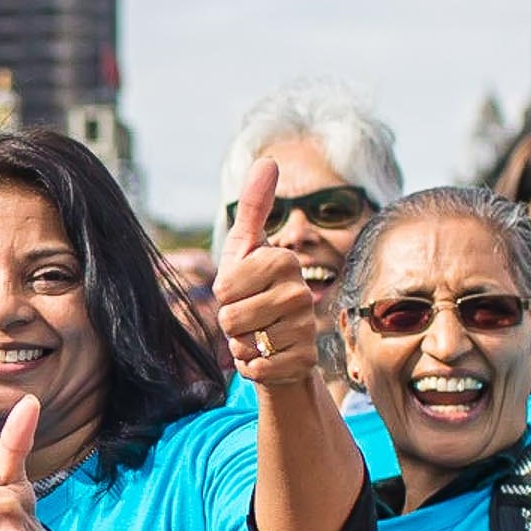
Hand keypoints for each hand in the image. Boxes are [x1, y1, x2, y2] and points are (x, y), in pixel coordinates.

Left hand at [214, 159, 323, 390]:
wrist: (276, 342)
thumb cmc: (254, 289)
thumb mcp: (246, 248)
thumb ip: (254, 207)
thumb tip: (268, 159)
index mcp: (284, 261)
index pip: (225, 287)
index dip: (224, 293)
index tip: (241, 289)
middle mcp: (300, 293)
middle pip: (231, 318)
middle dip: (230, 322)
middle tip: (248, 316)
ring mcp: (306, 330)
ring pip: (244, 345)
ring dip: (241, 345)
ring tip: (257, 334)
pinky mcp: (304, 362)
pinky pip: (257, 370)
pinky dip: (251, 367)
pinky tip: (266, 357)